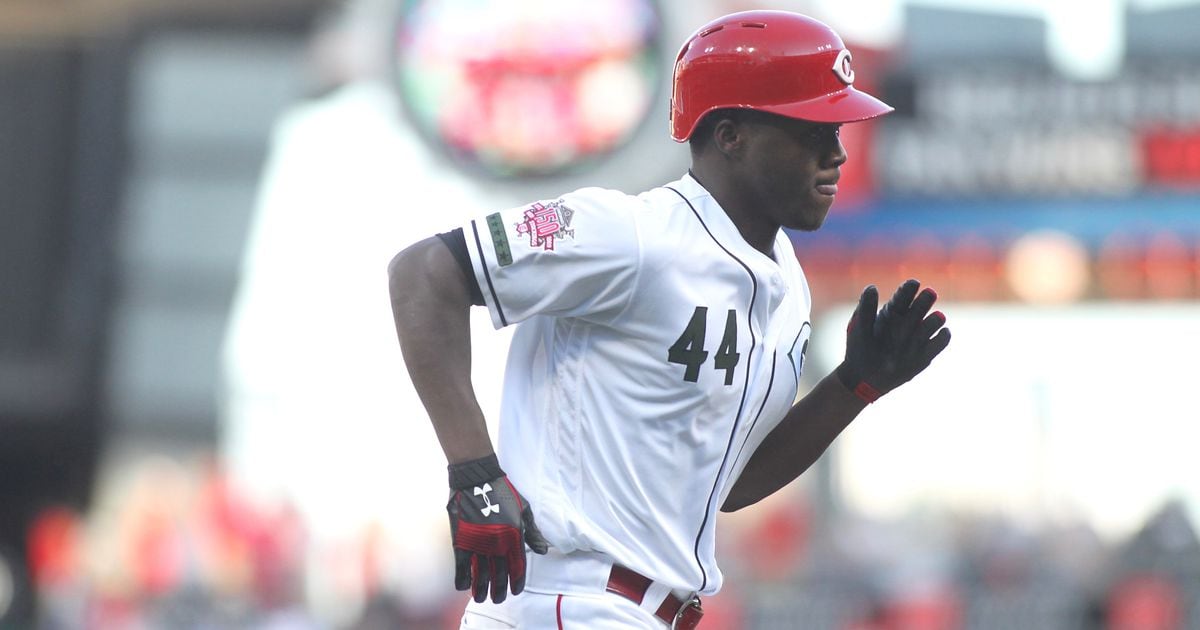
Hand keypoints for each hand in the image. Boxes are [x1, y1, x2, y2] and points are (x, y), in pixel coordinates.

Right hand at [447, 455, 549, 603]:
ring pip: (481, 575)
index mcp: (514, 537)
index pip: (517, 567)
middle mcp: (497, 544)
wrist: (476, 479)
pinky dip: (463, 580)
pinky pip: (462, 567)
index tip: (515, 590)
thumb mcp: (524, 510)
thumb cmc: (503, 492)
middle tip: (497, 599)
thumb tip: (543, 551)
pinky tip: (464, 587)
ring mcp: (478, 544)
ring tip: (481, 598)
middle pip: (499, 575)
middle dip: (499, 591)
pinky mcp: (461, 541)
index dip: (517, 582)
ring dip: (481, 590)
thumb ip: (532, 533)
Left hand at [837, 279, 950, 402]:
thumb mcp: (859, 328)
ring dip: (936, 319)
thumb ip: (865, 308)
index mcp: (891, 312)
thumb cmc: (860, 349)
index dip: (909, 289)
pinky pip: (940, 342)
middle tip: (929, 294)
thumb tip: (872, 287)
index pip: (903, 296)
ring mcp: (918, 336)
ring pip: (934, 322)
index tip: (914, 283)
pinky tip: (943, 333)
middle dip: (925, 300)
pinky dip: (943, 337)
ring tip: (937, 316)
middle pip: (921, 306)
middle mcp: (908, 321)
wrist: (864, 379)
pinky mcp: (926, 353)